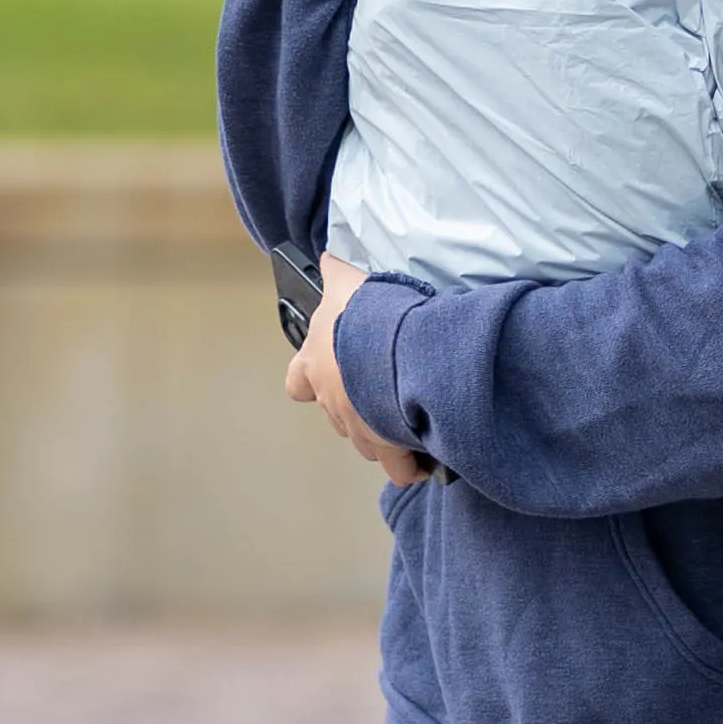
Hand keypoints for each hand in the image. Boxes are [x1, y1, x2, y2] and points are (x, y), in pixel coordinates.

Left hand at [284, 251, 434, 484]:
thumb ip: (336, 275)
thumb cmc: (365, 318)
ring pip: (365, 440)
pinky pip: (398, 465)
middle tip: (382, 391)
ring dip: (381, 432)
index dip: (310, 380)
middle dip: (357, 405)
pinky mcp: (386, 445)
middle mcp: (331, 400)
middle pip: (337, 413)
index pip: (298, 382)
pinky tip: (424, 457)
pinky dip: (409, 463)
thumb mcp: (347, 285)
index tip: (325, 375)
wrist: (393, 350)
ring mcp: (356, 427)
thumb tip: (328, 257)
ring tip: (405, 420)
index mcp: (314, 365)